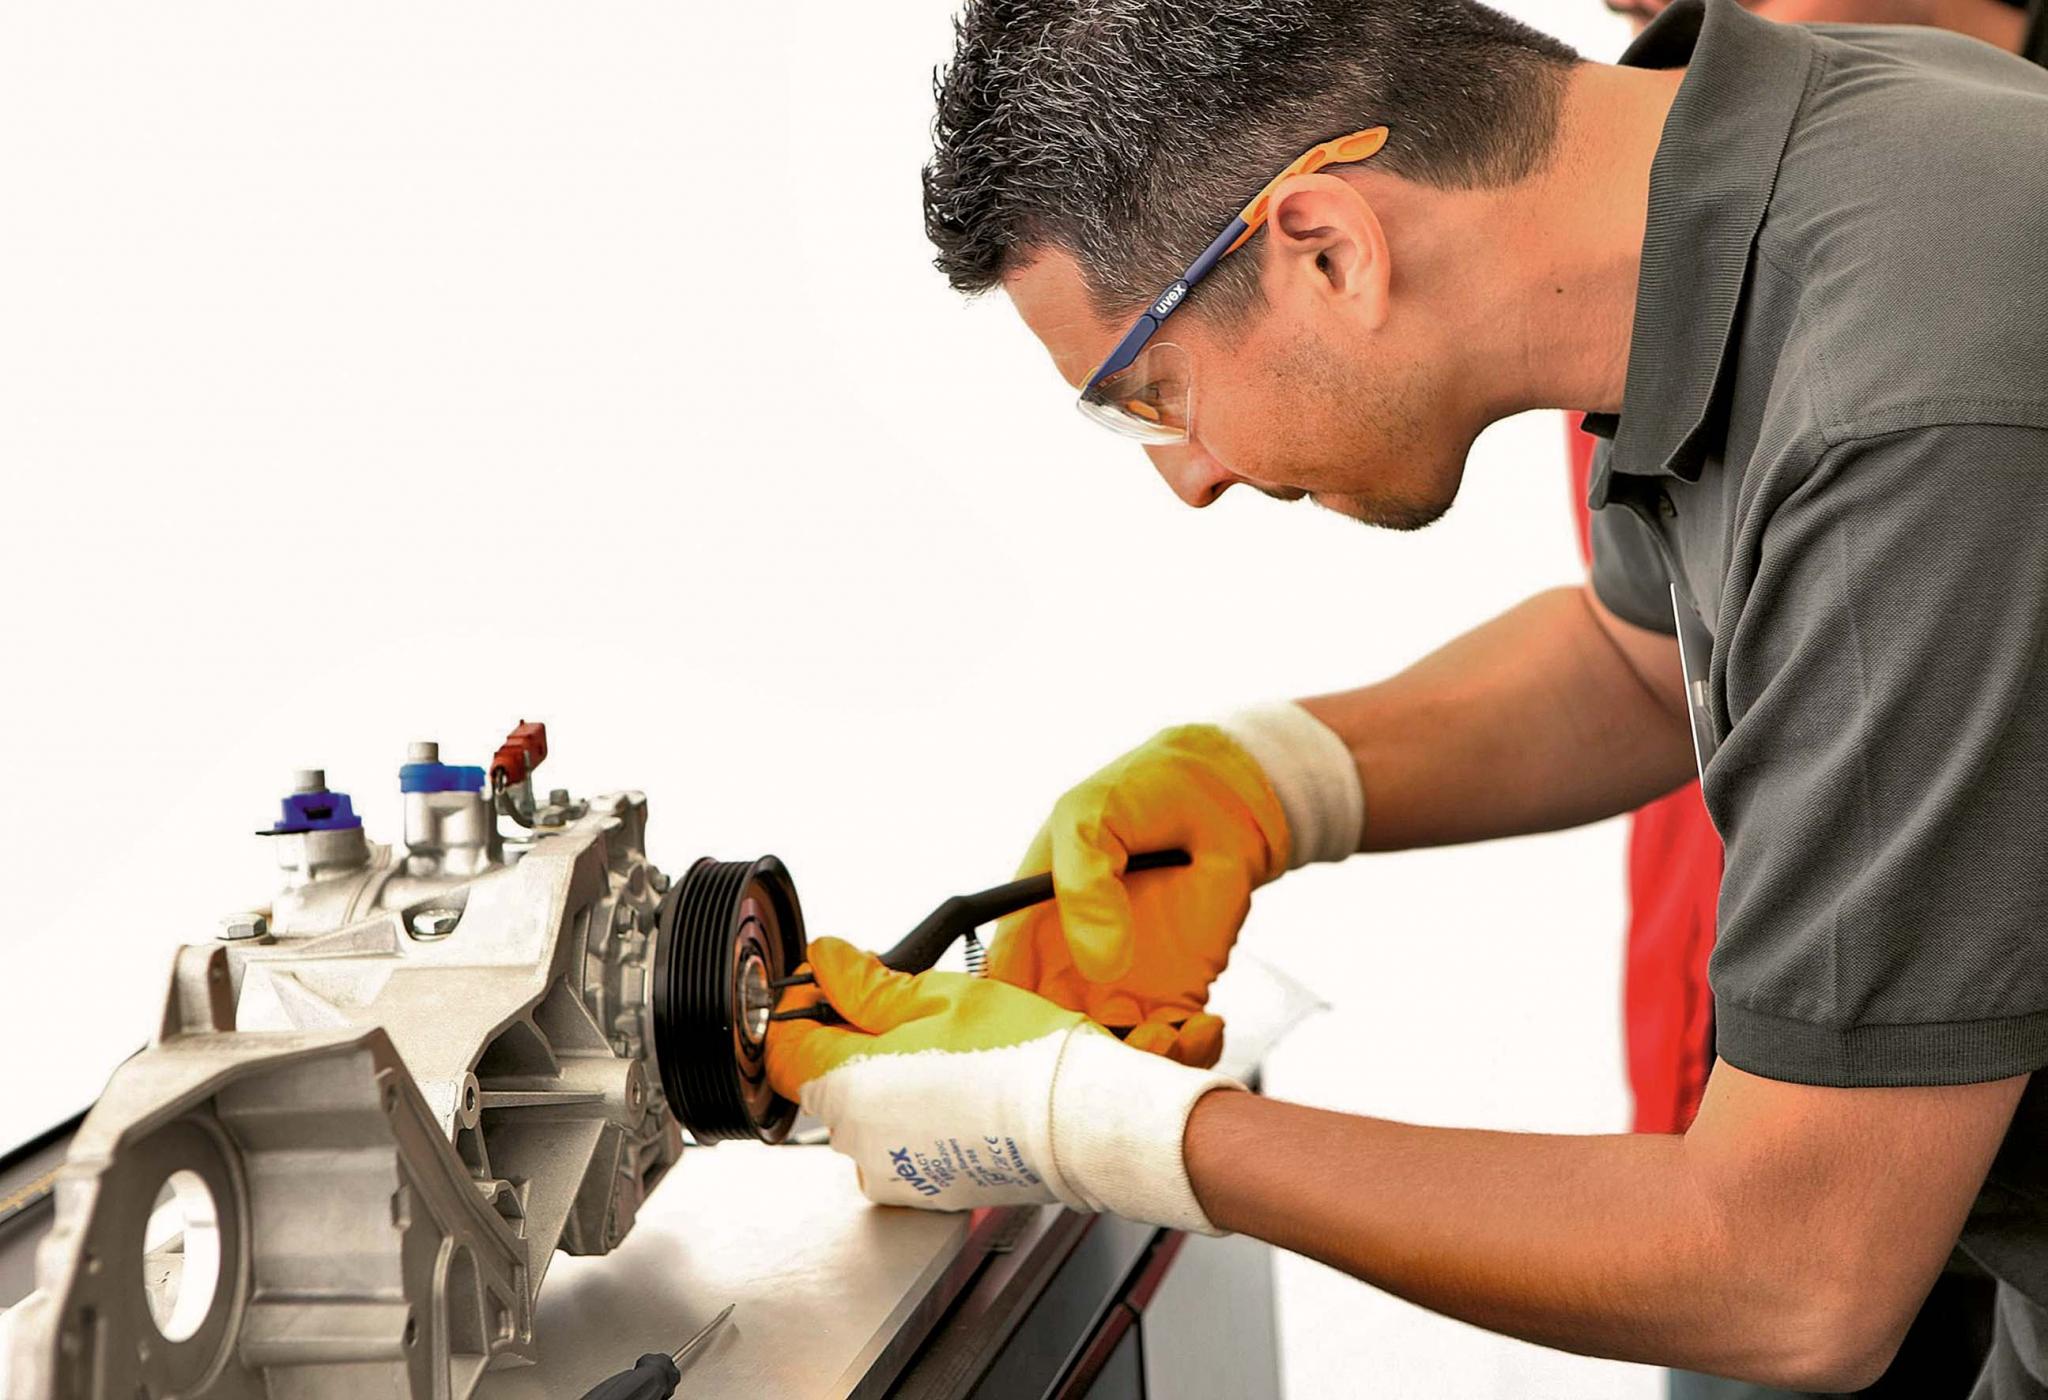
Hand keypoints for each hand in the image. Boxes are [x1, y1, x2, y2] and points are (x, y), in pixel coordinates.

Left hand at [767, 937, 1236, 1230]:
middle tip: (909, 1010)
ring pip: (861, 1111)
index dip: (800, 1006)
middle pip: (822, 1076)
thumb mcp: (938, 995)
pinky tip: (957, 1091)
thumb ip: (866, 982)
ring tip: (945, 1052)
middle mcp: (856, 1140)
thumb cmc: (1024, 1059)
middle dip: (852, 1038)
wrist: (1085, 1123)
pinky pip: (895, 1143)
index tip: (830, 984)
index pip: (779, 1045)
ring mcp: (889, 1172)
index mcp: (848, 1084)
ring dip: (884, 1077)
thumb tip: (825, 961)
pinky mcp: (922, 1190)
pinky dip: (912, 1116)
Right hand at [986, 725, 1289, 1066]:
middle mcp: (1068, 972)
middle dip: (1071, 1070)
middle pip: (1051, 1050)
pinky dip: (1189, 1055)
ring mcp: (1122, 989)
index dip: (1003, 1036)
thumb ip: (1082, 882)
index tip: (1032, 1049)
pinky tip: (1202, 1025)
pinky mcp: (1178, 997)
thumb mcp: (1087, 818)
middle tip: (1104, 1055)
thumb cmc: (1137, 794)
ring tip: (1160, 1038)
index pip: (994, 1001)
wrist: (1219, 796)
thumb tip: (1100, 962)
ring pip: (1113, 1061)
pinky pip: (1176, 1049)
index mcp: (1027, 932)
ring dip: (1132, 1070)